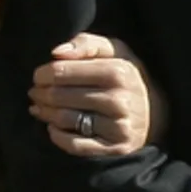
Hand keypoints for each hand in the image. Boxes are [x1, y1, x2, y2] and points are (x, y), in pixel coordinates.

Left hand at [27, 32, 157, 157]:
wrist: (155, 114)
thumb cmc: (126, 77)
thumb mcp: (115, 51)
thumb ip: (86, 43)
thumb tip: (56, 52)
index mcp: (117, 71)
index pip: (63, 71)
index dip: (43, 74)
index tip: (38, 76)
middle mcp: (118, 99)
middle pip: (60, 96)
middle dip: (41, 93)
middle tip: (34, 92)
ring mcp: (118, 126)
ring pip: (65, 119)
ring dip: (45, 113)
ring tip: (38, 108)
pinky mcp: (115, 148)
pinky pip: (75, 145)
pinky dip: (57, 136)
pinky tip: (52, 128)